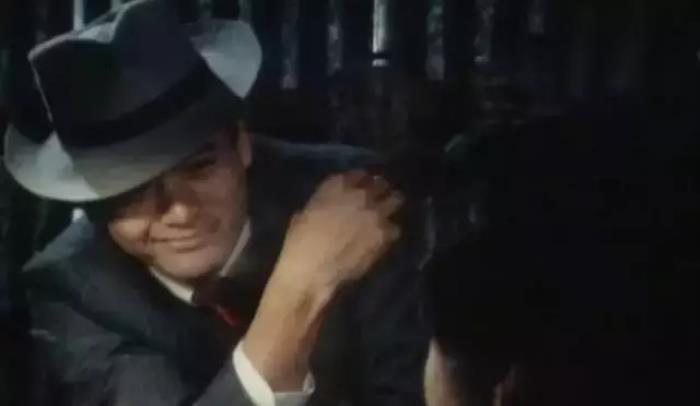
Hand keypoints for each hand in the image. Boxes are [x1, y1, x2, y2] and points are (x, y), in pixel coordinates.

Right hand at [274, 169, 403, 292]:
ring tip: (388, 213)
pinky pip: (395, 228)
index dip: (362, 180)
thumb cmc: (299, 241)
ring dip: (391, 205)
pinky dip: (390, 232)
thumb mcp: (306, 211)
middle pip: (380, 183)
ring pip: (395, 200)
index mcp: (337, 185)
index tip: (363, 186)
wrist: (312, 268)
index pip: (359, 174)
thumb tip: (333, 205)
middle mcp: (360, 194)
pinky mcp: (384, 234)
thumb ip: (325, 201)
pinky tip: (383, 239)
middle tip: (379, 197)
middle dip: (380, 189)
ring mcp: (375, 213)